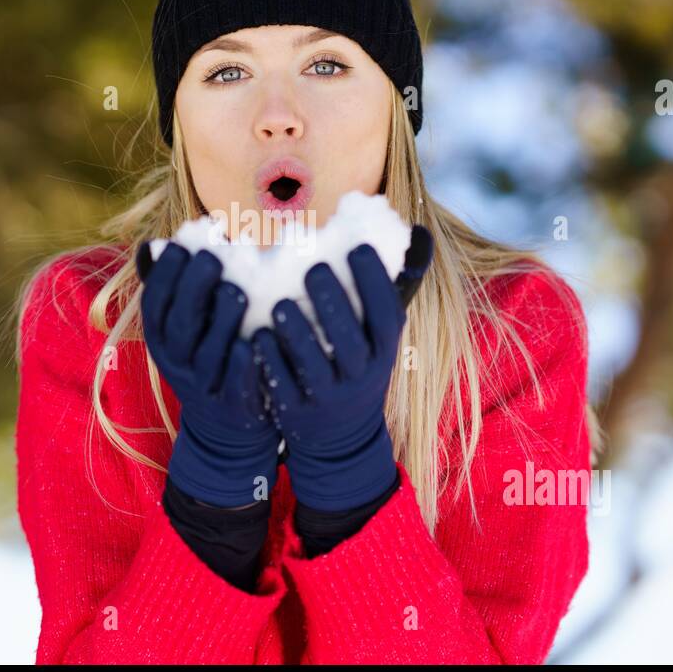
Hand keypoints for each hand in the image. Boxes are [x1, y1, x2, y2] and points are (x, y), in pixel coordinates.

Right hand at [136, 241, 279, 507]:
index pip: (155, 305)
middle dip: (193, 289)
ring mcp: (205, 386)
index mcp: (162, 340)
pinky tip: (253, 343)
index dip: (165, 276)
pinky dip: (242, 365)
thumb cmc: (209, 356)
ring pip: (209, 353)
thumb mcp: (187, 329)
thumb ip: (181, 289)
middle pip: (180, 325)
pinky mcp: (234, 405)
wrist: (225, 426)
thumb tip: (167, 241)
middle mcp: (178, 363)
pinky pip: (237, 384)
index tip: (183, 246)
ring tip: (237, 292)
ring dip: (222, 321)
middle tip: (212, 258)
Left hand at [250, 225, 433, 510]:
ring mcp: (327, 398)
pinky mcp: (295, 413)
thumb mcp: (377, 340)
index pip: (387, 317)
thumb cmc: (356, 367)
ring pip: (313, 365)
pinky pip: (281, 386)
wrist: (340, 438)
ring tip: (280, 303)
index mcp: (382, 353)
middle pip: (350, 341)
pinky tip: (256, 336)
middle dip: (333, 303)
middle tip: (314, 268)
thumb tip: (416, 233)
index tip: (357, 248)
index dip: (375, 283)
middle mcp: (360, 377)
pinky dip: (270, 361)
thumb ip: (383, 294)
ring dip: (297, 332)